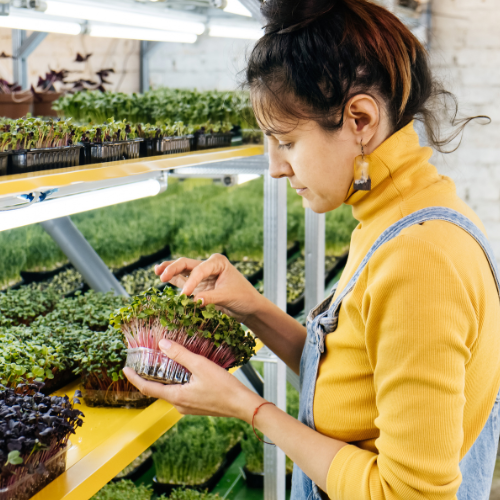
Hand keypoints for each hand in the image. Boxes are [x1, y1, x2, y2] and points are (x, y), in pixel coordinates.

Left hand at [123, 339, 262, 421]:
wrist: (242, 405)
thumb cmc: (224, 387)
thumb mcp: (201, 366)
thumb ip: (180, 355)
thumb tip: (162, 344)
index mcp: (176, 396)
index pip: (147, 388)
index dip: (134, 378)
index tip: (125, 369)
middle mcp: (179, 404)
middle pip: (158, 390)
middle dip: (150, 376)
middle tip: (145, 361)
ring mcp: (188, 407)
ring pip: (170, 391)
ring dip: (165, 378)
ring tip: (164, 362)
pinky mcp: (197, 405)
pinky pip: (181, 392)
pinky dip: (177, 381)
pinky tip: (185, 371)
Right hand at [154, 254, 264, 322]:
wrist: (249, 306)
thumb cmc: (243, 297)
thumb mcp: (228, 297)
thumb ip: (210, 298)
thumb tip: (192, 301)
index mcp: (218, 262)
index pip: (199, 269)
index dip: (190, 282)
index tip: (185, 295)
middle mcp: (208, 265)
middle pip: (186, 264)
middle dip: (173, 268)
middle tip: (161, 275)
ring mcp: (203, 274)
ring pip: (182, 270)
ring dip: (169, 270)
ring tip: (157, 271)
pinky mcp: (199, 284)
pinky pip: (183, 280)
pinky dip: (173, 279)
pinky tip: (162, 278)